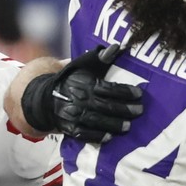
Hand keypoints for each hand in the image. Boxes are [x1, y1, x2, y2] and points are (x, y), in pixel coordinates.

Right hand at [21, 45, 143, 142]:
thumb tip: (116, 47)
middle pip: (104, 106)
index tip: (139, 94)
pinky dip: (96, 136)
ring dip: (113, 124)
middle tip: (140, 111)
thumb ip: (101, 59)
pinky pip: (83, 134)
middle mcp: (79, 98)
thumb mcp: (84, 67)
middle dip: (124, 109)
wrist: (45, 98)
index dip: (125, 91)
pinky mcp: (69, 127)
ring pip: (96, 121)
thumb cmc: (72, 81)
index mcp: (84, 83)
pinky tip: (109, 138)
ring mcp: (73, 114)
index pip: (108, 88)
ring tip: (129, 126)